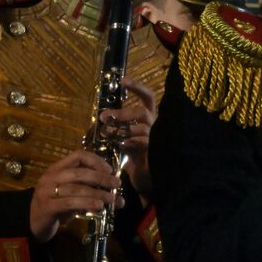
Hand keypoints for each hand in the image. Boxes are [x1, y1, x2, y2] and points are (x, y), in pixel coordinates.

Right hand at [29, 149, 121, 241]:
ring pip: (76, 188)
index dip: (96, 160)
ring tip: (112, 199)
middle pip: (79, 172)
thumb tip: (119, 198)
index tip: (110, 170)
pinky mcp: (47, 207)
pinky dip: (86, 203)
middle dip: (101, 178)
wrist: (34, 222)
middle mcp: (51, 177)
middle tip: (116, 184)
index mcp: (58, 169)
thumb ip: (93, 191)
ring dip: (97, 193)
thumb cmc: (58, 204)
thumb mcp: (75, 194)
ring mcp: (46, 192)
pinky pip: (69, 203)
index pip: (78, 155)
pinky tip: (99, 206)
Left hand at [109, 77, 156, 198]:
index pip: (147, 97)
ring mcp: (158, 137)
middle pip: (142, 111)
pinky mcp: (157, 151)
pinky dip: (131, 141)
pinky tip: (121, 144)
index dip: (137, 88)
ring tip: (106, 132)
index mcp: (149, 119)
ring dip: (122, 128)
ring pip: (142, 126)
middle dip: (122, 112)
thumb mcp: (125, 139)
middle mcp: (156, 125)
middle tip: (104, 116)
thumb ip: (118, 129)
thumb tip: (102, 119)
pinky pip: (145, 141)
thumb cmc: (135, 158)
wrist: (147, 181)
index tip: (123, 80)